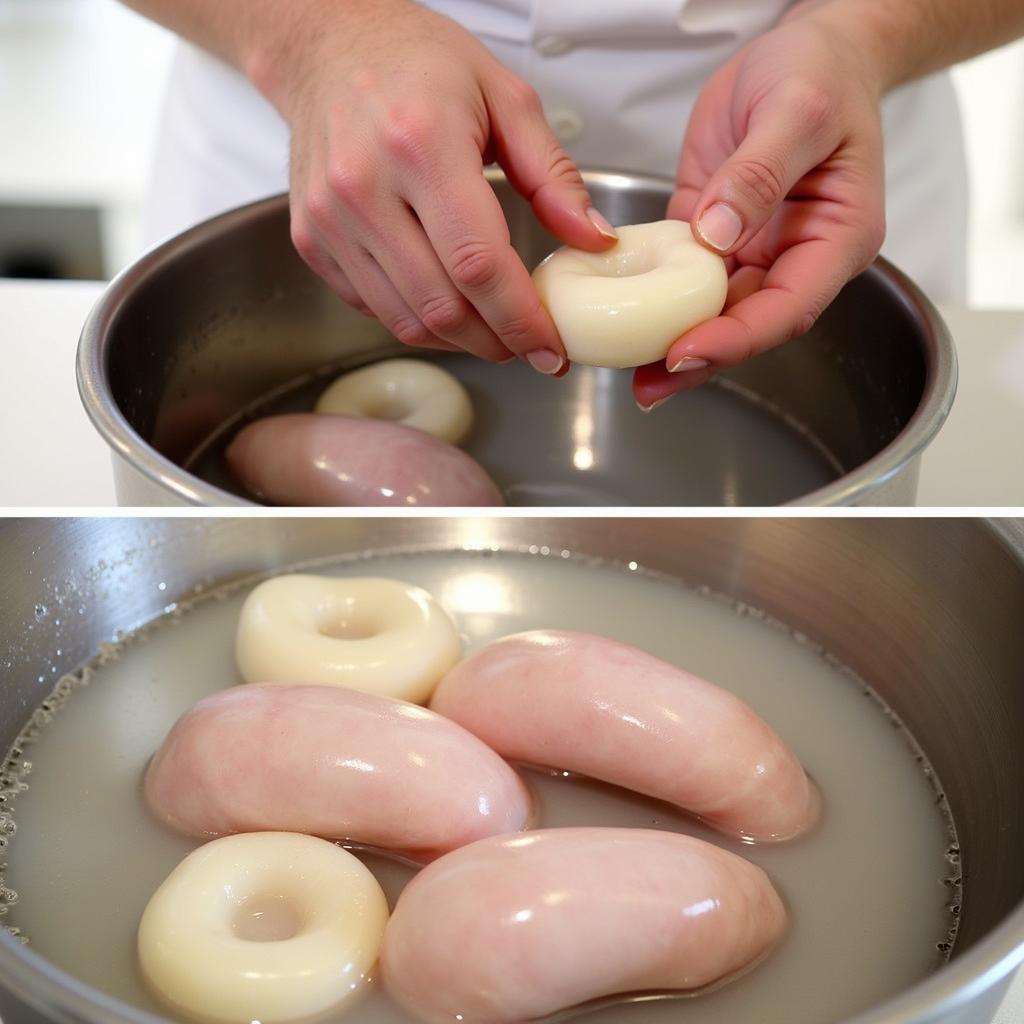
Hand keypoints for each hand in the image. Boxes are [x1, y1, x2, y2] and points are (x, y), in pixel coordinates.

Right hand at [277, 1, 615, 372]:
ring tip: (494, 330)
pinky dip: (418, 321)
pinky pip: (373, 308)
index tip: (551, 349)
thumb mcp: (505, 96)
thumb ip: (553, 174)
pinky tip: (448, 305)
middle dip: (496, 341)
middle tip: (529, 345)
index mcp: (421, 144)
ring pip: (406, 319)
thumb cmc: (417, 64)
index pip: (479, 264)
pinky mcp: (311, 240)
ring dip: (460, 340)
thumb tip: (593, 240)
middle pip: (443, 305)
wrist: (327, 48)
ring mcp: (329, 219)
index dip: (521, 319)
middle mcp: (364, 186)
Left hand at [633, 11, 885, 408]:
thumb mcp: (797, 110)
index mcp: (836, 240)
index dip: (737, 340)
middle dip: (698, 359)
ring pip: (711, 312)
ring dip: (671, 340)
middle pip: (747, 326)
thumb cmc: (820, 73)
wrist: (803, 50)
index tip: (686, 353)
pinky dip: (652, 300)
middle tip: (647, 387)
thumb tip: (719, 233)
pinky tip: (620, 315)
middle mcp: (795, 257)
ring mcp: (753, 251)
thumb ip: (760, 172)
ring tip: (627, 367)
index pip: (787, 309)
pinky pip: (680, 277)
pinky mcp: (713, 236)